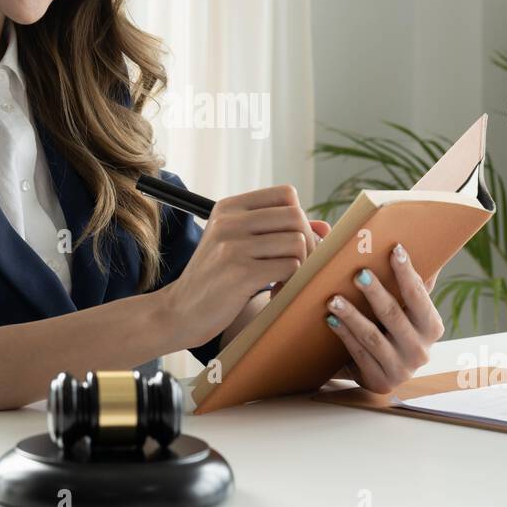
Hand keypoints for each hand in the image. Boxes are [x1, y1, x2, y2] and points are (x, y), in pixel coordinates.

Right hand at [159, 185, 317, 349]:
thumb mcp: (239, 245)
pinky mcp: (240, 273)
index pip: (286, 194)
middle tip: (298, 267)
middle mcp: (230, 221)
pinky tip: (276, 294)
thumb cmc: (215, 279)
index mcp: (229, 207)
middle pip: (296, 217)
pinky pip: (290, 268)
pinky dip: (291, 283)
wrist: (179, 312)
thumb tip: (327, 227)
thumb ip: (278, 232)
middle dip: (309, 243)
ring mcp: (233, 246)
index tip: (294, 243)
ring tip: (284, 282)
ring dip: (301, 267)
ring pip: (297, 243)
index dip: (300, 218)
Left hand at [324, 243, 444, 393]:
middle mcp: (421, 350)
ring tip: (333, 298)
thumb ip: (411, 282)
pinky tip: (331, 319)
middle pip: (394, 316)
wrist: (384, 369)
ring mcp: (402, 369)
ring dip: (352, 315)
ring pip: (373, 336)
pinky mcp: (380, 381)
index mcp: (432, 327)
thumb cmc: (394, 328)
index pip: (419, 295)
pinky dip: (344, 335)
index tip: (394, 249)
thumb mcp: (406, 309)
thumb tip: (406, 242)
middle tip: (358, 273)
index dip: (407, 272)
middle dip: (375, 292)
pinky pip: (358, 353)